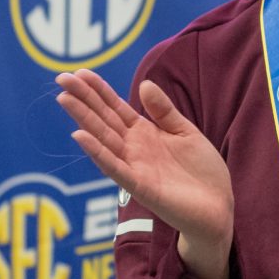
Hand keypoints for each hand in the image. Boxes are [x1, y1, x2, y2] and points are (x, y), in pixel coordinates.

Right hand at [55, 69, 233, 278]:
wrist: (218, 207)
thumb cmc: (201, 171)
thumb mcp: (185, 132)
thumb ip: (164, 111)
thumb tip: (144, 84)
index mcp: (144, 133)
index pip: (115, 108)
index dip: (98, 90)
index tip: (79, 72)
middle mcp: (134, 149)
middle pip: (103, 119)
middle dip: (83, 99)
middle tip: (61, 78)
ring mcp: (134, 167)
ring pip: (104, 139)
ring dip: (84, 120)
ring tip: (65, 99)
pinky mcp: (140, 186)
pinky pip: (115, 167)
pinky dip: (98, 152)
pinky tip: (80, 136)